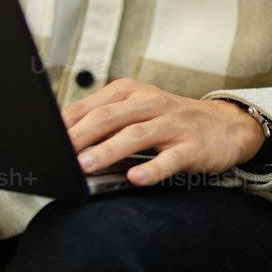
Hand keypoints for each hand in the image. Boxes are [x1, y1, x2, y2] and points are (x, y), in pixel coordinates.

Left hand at [63, 79, 267, 185]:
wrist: (226, 126)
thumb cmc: (172, 120)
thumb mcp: (138, 110)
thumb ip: (105, 121)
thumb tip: (65, 139)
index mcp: (131, 92)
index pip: (91, 106)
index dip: (67, 124)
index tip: (45, 140)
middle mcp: (150, 104)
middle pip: (108, 118)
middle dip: (80, 136)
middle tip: (58, 154)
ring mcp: (172, 124)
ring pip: (134, 136)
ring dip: (107, 151)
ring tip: (85, 166)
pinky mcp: (191, 146)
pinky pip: (168, 159)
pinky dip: (151, 169)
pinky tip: (135, 178)